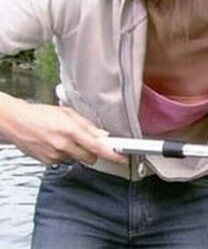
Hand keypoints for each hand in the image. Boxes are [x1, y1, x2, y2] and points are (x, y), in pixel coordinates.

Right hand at [1, 102, 126, 164]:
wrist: (16, 122)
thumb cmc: (40, 114)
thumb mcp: (68, 114)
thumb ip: (88, 126)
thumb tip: (103, 135)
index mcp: (71, 130)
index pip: (97, 146)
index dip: (112, 154)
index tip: (122, 158)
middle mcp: (64, 145)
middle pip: (90, 157)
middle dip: (93, 151)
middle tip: (88, 142)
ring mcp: (55, 155)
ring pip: (77, 159)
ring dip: (78, 152)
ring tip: (66, 139)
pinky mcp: (48, 162)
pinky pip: (64, 161)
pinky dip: (65, 155)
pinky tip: (57, 144)